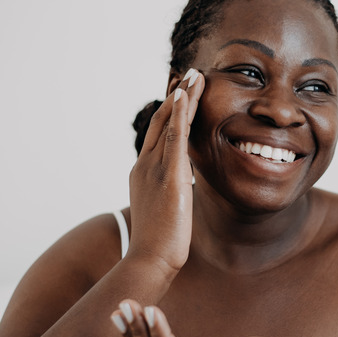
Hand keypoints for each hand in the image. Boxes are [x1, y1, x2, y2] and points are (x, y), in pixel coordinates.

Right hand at [127, 69, 204, 273]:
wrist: (148, 261)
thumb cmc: (157, 244)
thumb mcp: (163, 212)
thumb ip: (170, 195)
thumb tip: (180, 190)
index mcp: (143, 174)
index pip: (158, 136)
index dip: (170, 114)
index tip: (181, 95)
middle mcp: (145, 166)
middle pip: (162, 123)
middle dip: (176, 98)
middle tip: (189, 76)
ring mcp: (154, 170)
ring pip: (169, 124)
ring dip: (182, 98)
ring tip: (195, 77)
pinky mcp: (168, 177)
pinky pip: (174, 139)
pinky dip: (179, 115)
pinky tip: (185, 97)